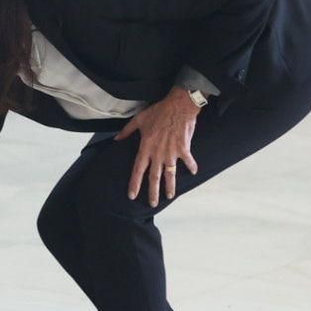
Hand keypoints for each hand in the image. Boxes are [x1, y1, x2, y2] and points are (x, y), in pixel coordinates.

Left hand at [115, 88, 200, 205]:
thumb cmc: (158, 112)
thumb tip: (116, 139)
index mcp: (145, 148)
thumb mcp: (138, 120)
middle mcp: (158, 153)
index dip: (135, 183)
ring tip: (169, 196)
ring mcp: (171, 153)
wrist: (178, 106)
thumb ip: (127, 131)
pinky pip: (188, 161)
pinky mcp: (184, 149)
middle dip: (152, 192)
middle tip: (152, 204)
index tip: (132, 195)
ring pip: (170, 174)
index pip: (137, 170)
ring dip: (170, 186)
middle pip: (154, 177)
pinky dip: (191, 166)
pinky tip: (194, 173)